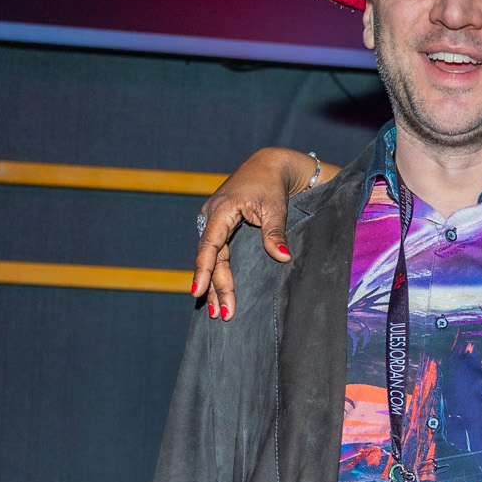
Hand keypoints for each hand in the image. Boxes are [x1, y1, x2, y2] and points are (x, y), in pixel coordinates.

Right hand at [193, 147, 321, 318]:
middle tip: (222, 314)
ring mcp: (212, 222)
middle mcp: (210, 217)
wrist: (268, 166)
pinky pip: (214, 254)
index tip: (198, 292)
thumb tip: (283, 258)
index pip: (209, 246)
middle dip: (214, 287)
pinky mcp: (218, 227)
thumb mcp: (275, 207)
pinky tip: (216, 294)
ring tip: (217, 313)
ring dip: (213, 285)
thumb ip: (275, 233)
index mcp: (220, 211)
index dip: (204, 271)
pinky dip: (216, 273)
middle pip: (210, 258)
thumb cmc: (272, 184)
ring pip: (210, 259)